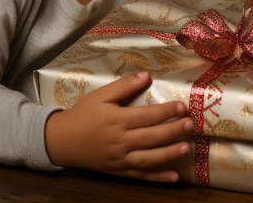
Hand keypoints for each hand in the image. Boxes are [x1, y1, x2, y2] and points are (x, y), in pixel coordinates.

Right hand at [45, 71, 193, 181]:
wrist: (62, 141)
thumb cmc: (83, 114)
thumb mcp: (100, 95)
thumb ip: (124, 86)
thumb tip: (147, 75)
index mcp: (117, 120)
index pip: (146, 116)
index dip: (166, 111)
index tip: (182, 106)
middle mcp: (120, 141)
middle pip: (151, 137)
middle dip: (173, 131)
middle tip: (190, 125)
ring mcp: (119, 159)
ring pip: (148, 159)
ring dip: (169, 154)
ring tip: (187, 148)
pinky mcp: (118, 171)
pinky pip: (140, 176)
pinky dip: (157, 178)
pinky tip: (174, 177)